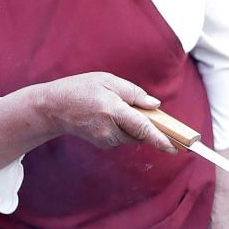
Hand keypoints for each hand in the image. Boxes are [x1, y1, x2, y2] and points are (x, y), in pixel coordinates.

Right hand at [0, 73, 175, 167]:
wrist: (54, 108)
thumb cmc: (80, 89)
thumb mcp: (107, 81)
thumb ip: (133, 93)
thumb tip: (154, 105)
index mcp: (112, 110)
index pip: (142, 128)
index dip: (160, 139)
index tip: (174, 148)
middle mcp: (109, 128)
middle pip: (140, 133)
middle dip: (146, 124)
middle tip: (138, 110)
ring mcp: (104, 139)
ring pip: (132, 136)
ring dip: (132, 125)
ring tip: (113, 108)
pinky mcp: (102, 143)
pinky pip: (121, 137)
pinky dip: (121, 128)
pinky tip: (106, 116)